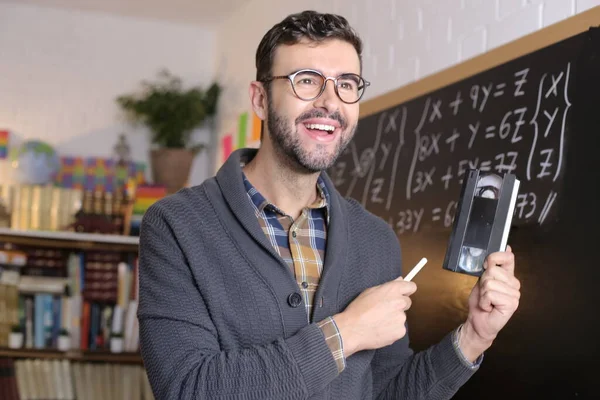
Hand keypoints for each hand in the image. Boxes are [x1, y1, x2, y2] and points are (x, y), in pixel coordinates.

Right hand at [333, 276, 416, 357]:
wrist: (353, 329)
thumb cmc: (358, 309)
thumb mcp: (369, 291)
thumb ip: (387, 286)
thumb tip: (399, 280)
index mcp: (393, 290)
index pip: (411, 287)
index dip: (406, 290)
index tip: (402, 294)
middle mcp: (400, 302)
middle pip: (407, 302)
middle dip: (398, 305)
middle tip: (384, 310)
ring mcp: (401, 318)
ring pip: (401, 316)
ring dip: (394, 318)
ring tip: (379, 321)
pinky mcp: (400, 331)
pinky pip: (399, 328)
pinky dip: (392, 329)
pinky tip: (381, 329)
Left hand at [460, 245, 520, 360]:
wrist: (478, 321)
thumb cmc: (481, 302)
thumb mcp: (483, 279)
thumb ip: (492, 266)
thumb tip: (507, 247)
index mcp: (509, 276)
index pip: (508, 257)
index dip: (494, 258)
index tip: (487, 266)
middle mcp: (514, 284)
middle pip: (493, 270)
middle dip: (483, 281)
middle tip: (485, 293)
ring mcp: (515, 294)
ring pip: (490, 282)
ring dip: (483, 293)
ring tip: (487, 301)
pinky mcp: (512, 304)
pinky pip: (490, 293)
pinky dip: (484, 301)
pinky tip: (489, 307)